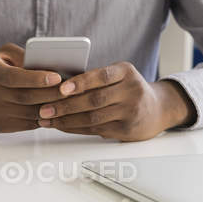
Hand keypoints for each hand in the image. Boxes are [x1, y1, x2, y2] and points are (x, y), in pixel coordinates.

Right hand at [0, 44, 63, 132]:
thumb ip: (23, 55)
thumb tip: (48, 65)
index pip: (14, 77)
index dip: (37, 79)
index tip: (57, 77)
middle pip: (25, 97)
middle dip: (51, 94)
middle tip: (71, 90)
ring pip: (28, 113)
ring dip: (51, 108)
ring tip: (68, 101)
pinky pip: (26, 124)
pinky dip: (43, 118)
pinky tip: (55, 111)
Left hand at [37, 62, 196, 141]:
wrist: (157, 109)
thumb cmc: (127, 89)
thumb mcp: (119, 76)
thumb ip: (95, 78)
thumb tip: (56, 82)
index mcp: (126, 71)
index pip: (101, 76)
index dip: (80, 82)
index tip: (60, 88)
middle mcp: (131, 91)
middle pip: (94, 99)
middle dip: (65, 105)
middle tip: (44, 109)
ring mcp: (131, 112)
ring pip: (93, 117)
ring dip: (66, 119)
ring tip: (47, 119)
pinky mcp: (127, 130)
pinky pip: (95, 129)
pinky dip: (75, 128)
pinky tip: (61, 126)